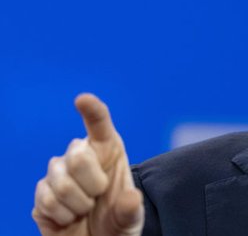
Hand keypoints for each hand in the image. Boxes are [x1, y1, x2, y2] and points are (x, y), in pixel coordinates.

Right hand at [32, 94, 143, 235]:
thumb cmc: (117, 222)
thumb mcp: (131, 218)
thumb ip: (131, 209)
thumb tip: (131, 198)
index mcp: (108, 150)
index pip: (99, 124)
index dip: (91, 110)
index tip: (83, 99)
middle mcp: (80, 156)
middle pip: (77, 156)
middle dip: (93, 184)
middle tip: (99, 197)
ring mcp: (58, 173)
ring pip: (62, 183)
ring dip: (79, 205)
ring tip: (85, 209)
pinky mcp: (41, 193)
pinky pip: (47, 200)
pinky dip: (63, 216)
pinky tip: (70, 217)